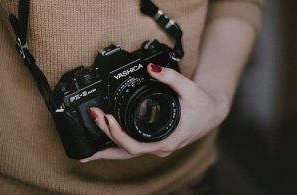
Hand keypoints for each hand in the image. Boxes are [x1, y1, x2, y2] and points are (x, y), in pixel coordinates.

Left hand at [80, 63, 229, 162]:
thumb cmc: (202, 105)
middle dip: (105, 139)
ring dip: (107, 149)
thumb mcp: (190, 88)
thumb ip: (171, 77)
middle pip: (125, 152)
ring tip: (86, 151)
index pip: (135, 146)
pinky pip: (131, 149)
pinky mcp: (153, 143)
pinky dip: (115, 146)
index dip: (118, 135)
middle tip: (93, 117)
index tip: (107, 119)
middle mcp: (159, 148)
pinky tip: (103, 143)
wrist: (211, 113)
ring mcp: (155, 147)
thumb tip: (152, 69)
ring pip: (126, 154)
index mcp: (167, 140)